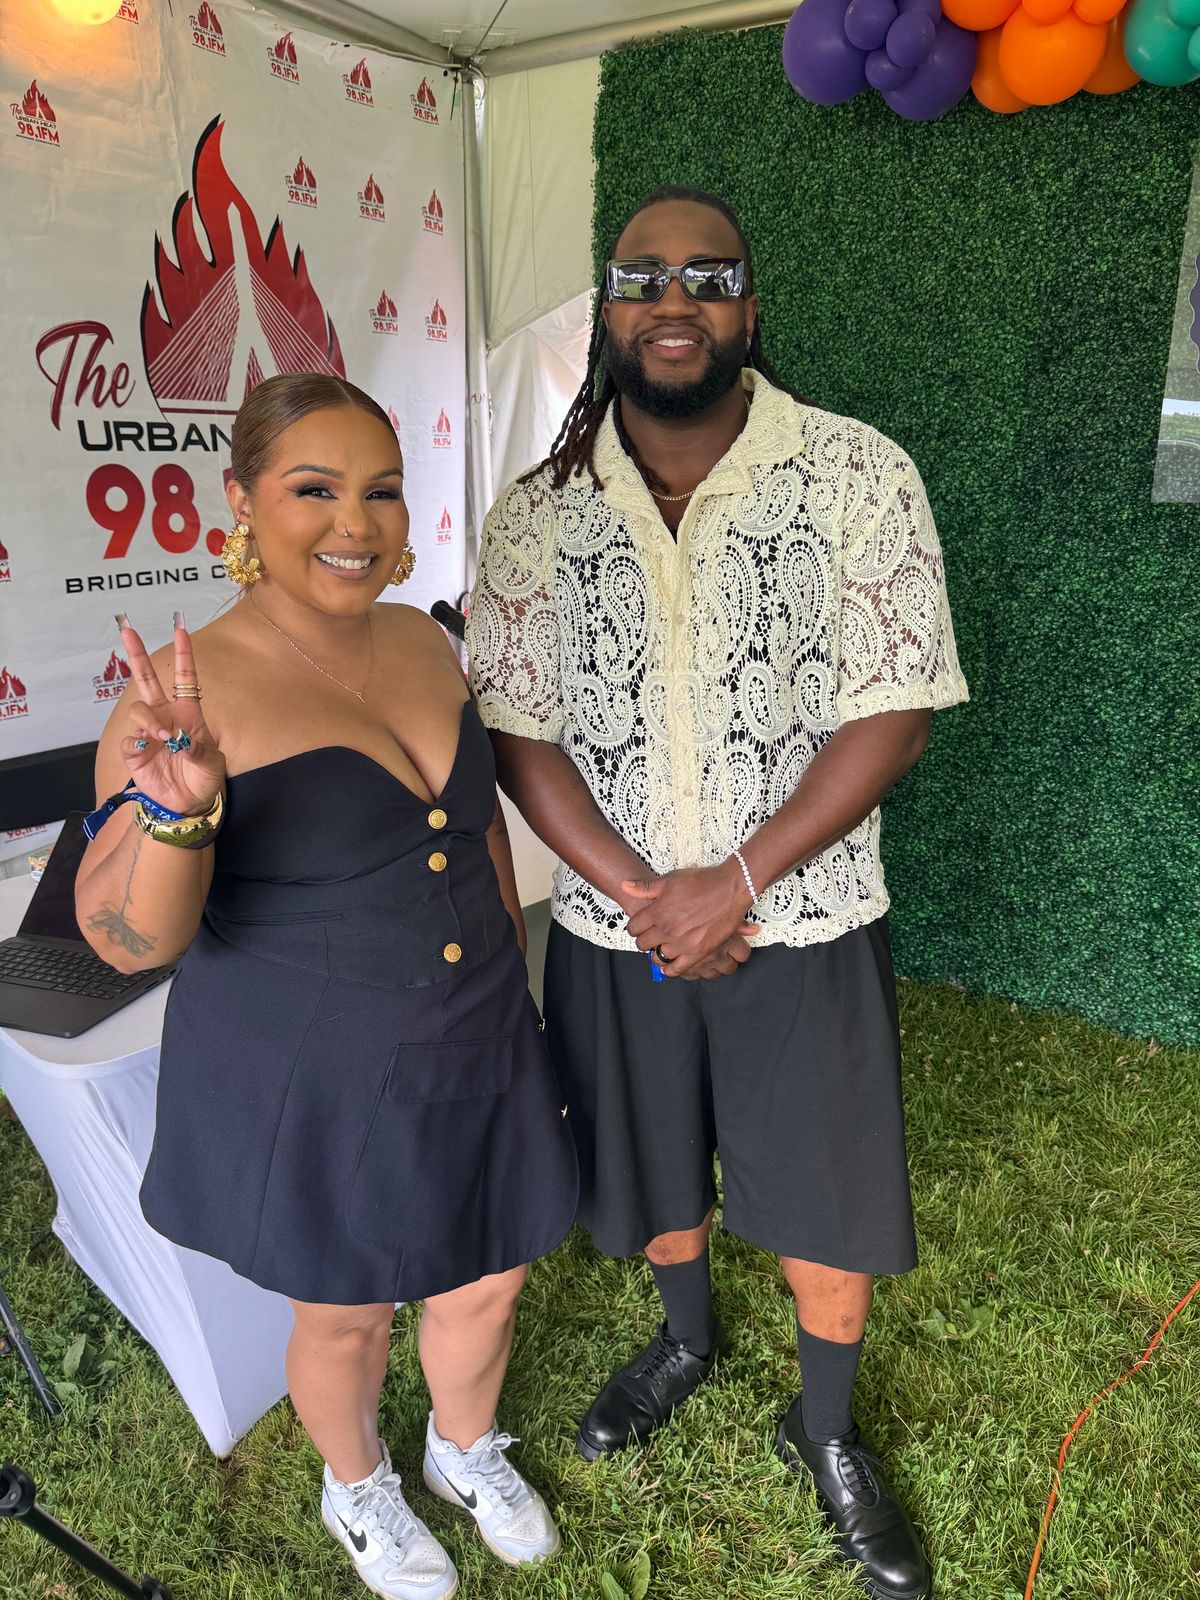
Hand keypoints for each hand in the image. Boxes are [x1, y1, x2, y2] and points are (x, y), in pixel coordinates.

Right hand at [115, 614, 224, 815]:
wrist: (188, 803)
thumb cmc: (205, 779)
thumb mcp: (213, 764)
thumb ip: (199, 750)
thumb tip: (181, 740)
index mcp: (188, 713)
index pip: (184, 677)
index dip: (183, 654)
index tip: (182, 629)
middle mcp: (165, 717)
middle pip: (146, 679)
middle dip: (137, 654)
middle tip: (127, 629)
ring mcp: (148, 733)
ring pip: (138, 710)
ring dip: (150, 720)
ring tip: (164, 737)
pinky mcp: (136, 752)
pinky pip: (131, 739)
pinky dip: (140, 743)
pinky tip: (149, 750)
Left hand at [622, 862, 758, 979]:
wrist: (731, 888)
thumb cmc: (702, 881)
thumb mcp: (670, 879)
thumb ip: (645, 887)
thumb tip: (624, 885)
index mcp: (658, 911)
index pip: (634, 927)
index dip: (635, 927)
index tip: (640, 927)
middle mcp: (667, 928)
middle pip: (643, 944)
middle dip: (644, 941)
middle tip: (650, 938)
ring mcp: (682, 942)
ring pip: (658, 957)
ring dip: (656, 954)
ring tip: (661, 949)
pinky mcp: (697, 952)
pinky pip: (677, 969)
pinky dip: (670, 969)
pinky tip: (670, 965)